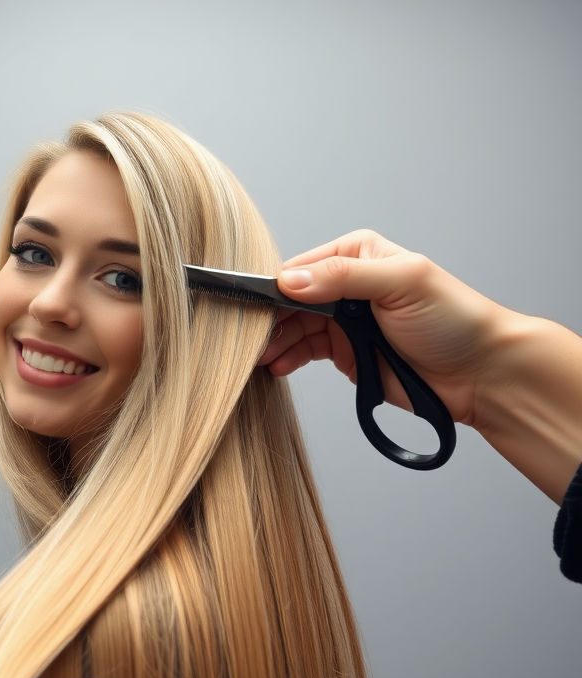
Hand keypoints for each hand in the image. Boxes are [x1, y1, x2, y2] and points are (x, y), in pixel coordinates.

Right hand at [257, 229, 512, 426]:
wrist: (478, 373)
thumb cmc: (454, 320)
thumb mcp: (401, 283)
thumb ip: (343, 278)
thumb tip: (290, 280)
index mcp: (357, 255)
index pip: (301, 268)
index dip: (273, 287)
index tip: (248, 306)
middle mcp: (345, 285)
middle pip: (289, 300)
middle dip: (267, 319)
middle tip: (247, 339)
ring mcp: (342, 321)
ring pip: (292, 328)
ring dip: (273, 343)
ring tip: (258, 358)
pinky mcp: (342, 353)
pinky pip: (303, 352)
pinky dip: (287, 359)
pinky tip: (277, 367)